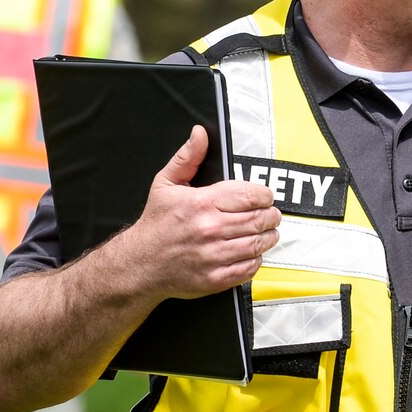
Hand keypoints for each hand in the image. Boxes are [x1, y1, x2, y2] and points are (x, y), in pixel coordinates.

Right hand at [117, 126, 280, 299]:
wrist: (140, 264)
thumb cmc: (156, 224)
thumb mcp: (165, 184)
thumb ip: (188, 157)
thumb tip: (200, 133)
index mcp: (202, 204)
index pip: (251, 195)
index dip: (265, 195)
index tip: (264, 197)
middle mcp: (210, 229)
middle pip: (260, 219)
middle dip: (271, 215)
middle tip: (269, 215)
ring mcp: (214, 255)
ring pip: (259, 243)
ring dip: (268, 236)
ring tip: (265, 231)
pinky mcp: (216, 278)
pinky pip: (251, 267)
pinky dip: (256, 258)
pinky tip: (251, 251)